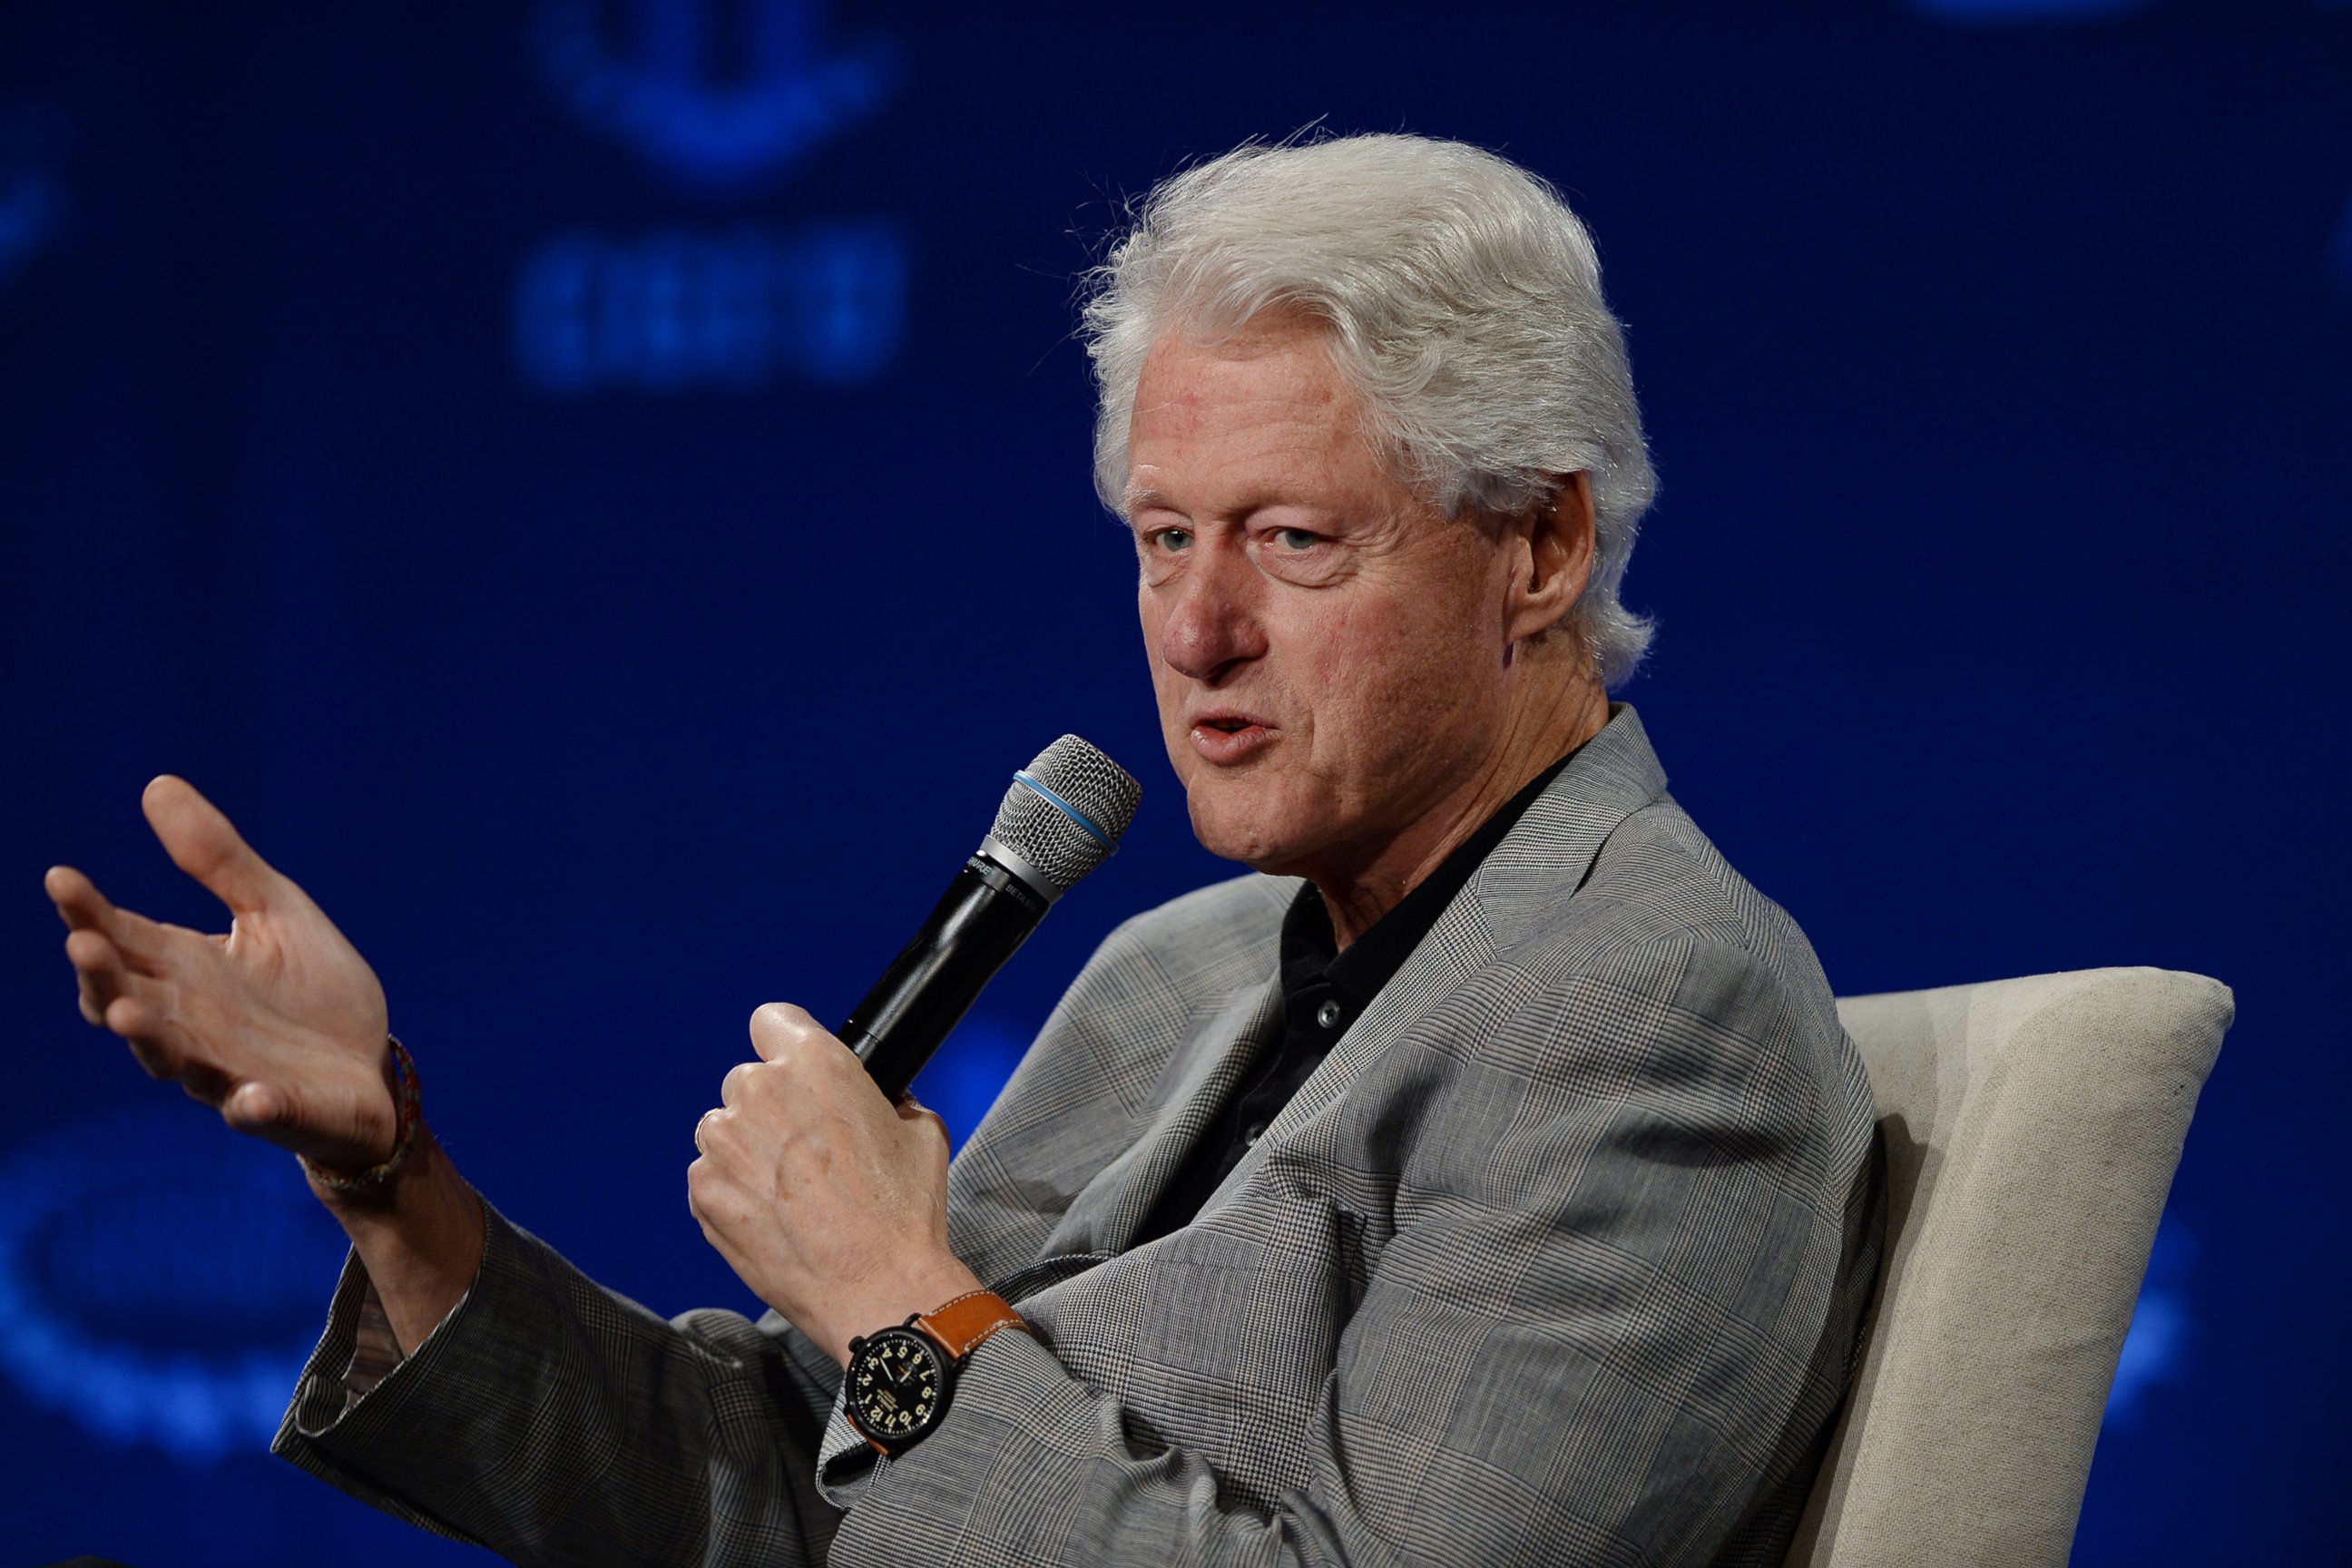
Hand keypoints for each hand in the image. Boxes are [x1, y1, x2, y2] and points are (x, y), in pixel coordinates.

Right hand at [47, 776, 398, 1172]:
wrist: (371, 1066)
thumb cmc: (312, 989)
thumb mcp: (274, 910)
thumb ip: (218, 860)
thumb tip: (157, 783)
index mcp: (187, 970)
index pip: (125, 938)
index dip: (90, 913)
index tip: (62, 878)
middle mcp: (191, 1023)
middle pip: (129, 999)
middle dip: (103, 976)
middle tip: (82, 944)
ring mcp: (228, 1071)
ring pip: (174, 1059)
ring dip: (150, 1039)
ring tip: (127, 1013)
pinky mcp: (278, 1110)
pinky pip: (259, 1113)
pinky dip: (252, 1107)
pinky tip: (249, 1098)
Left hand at [688, 1003, 982, 1365]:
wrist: (877, 1287)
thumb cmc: (904, 1213)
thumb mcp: (921, 1131)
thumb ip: (888, 1099)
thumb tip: (878, 1099)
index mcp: (815, 1062)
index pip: (772, 1020)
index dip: (785, 1044)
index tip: (793, 1070)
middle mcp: (760, 1090)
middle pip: (748, 1079)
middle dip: (771, 1107)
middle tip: (806, 1149)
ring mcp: (725, 1142)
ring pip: (724, 1129)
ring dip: (747, 1149)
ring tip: (790, 1191)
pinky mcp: (704, 1190)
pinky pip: (711, 1176)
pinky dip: (733, 1192)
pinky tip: (774, 1218)